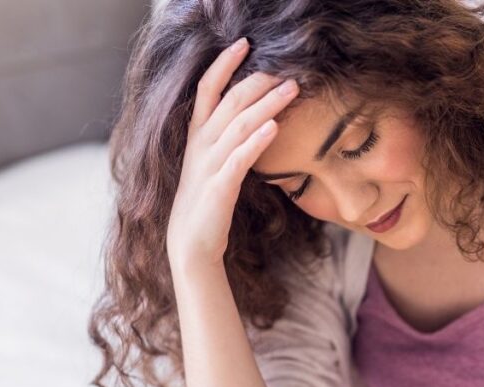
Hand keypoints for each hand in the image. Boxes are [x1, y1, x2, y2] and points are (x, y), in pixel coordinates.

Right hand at [166, 37, 298, 266]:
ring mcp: (208, 165)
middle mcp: (200, 144)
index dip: (224, 63)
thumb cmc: (207, 202)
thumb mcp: (215, 163)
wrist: (192, 244)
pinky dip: (257, 141)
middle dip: (258, 80)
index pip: (207, 88)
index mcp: (197, 135)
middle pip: (229, 101)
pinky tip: (275, 127)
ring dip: (267, 104)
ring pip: (238, 125)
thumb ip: (231, 139)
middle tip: (287, 67)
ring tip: (291, 88)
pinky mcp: (219, 188)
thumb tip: (261, 117)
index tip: (245, 43)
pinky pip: (239, 159)